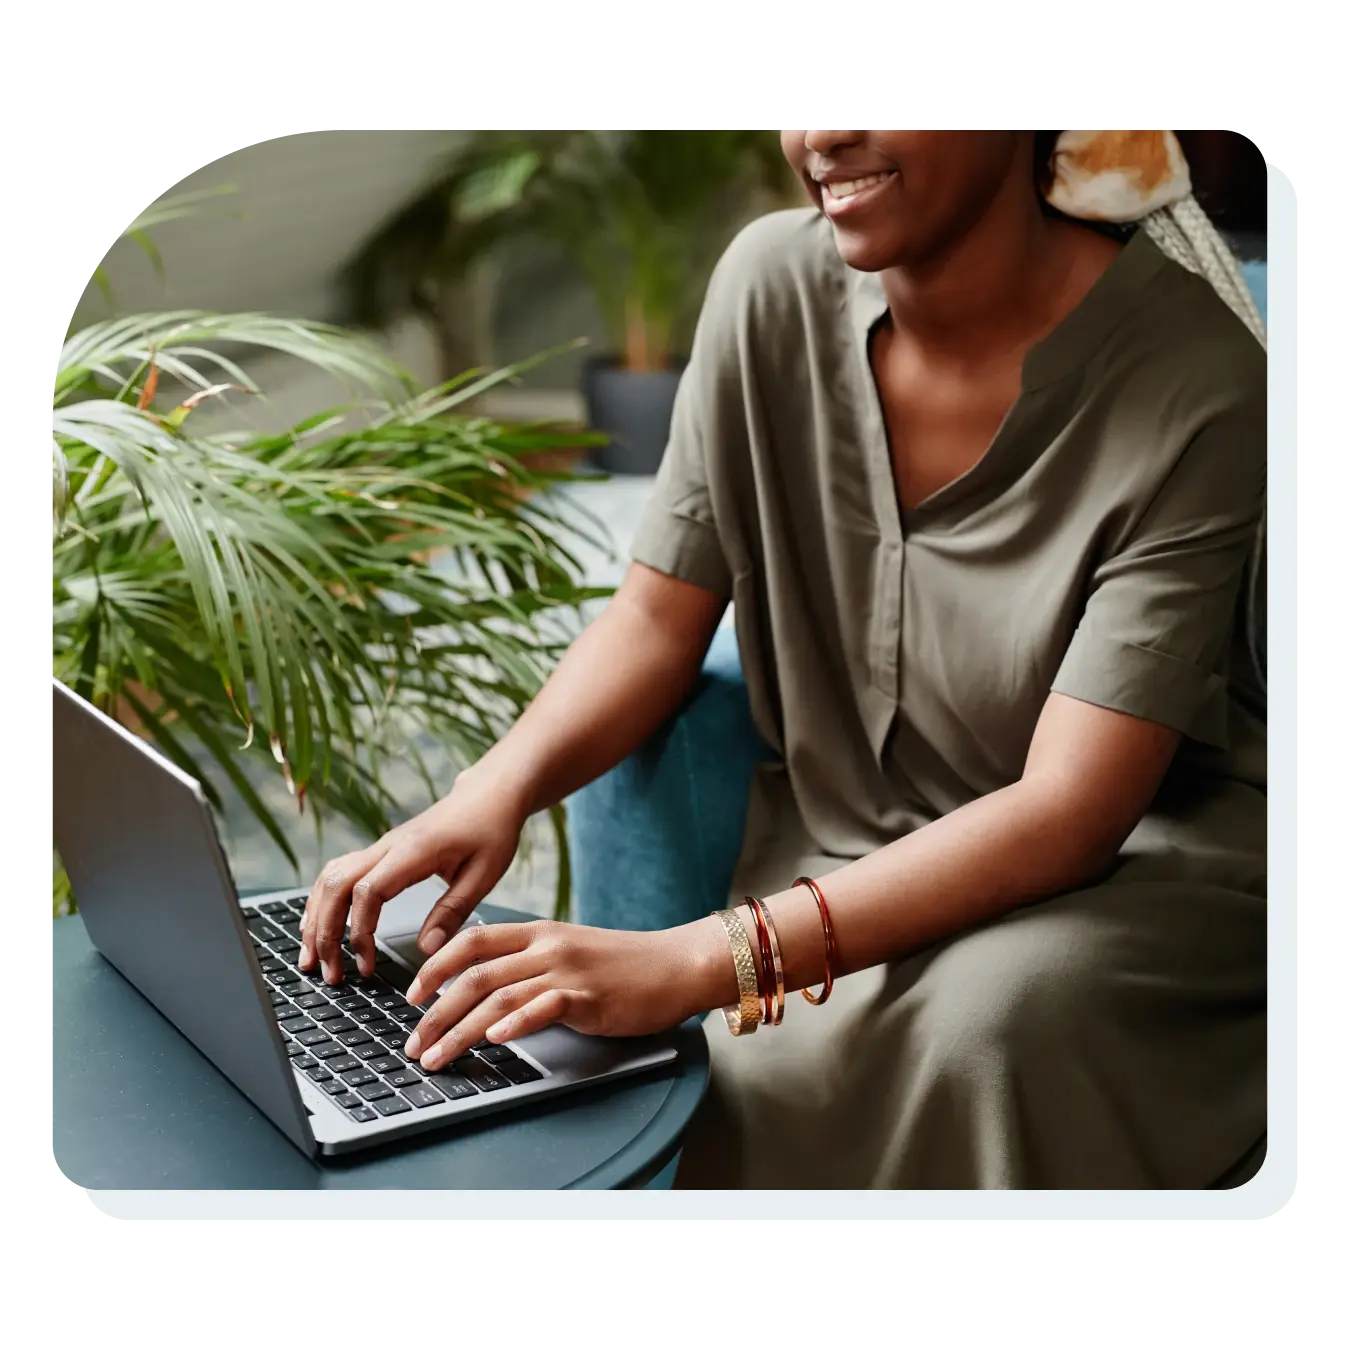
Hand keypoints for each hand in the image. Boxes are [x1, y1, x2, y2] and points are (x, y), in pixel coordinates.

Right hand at [299, 768, 527, 984]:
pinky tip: (319, 925)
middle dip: (324, 932)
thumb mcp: (485, 874)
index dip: (359, 931)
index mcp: (413, 852)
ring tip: (311, 958)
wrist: (489, 793)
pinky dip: (323, 901)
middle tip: (328, 973)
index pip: (368, 892)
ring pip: (330, 878)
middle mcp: (388, 846)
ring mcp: (381, 847)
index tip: (366, 964)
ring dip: (316, 917)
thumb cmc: (490, 829)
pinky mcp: (381, 852)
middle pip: (336, 886)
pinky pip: (339, 873)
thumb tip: (426, 950)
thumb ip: (453, 911)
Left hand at [399, 918, 727, 1071]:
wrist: (675, 965)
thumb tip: (482, 988)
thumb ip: (527, 962)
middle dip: (434, 1013)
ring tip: (437, 1056)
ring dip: (459, 1031)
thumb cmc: (622, 964)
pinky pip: (544, 1007)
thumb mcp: (567, 950)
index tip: (412, 997)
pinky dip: (516, 1024)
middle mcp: (547, 947)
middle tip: (412, 1043)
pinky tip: (495, 1040)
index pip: (472, 942)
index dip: (435, 968)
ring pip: (499, 998)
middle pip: (474, 975)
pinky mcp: (589, 998)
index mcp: (537, 932)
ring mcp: (567, 971)